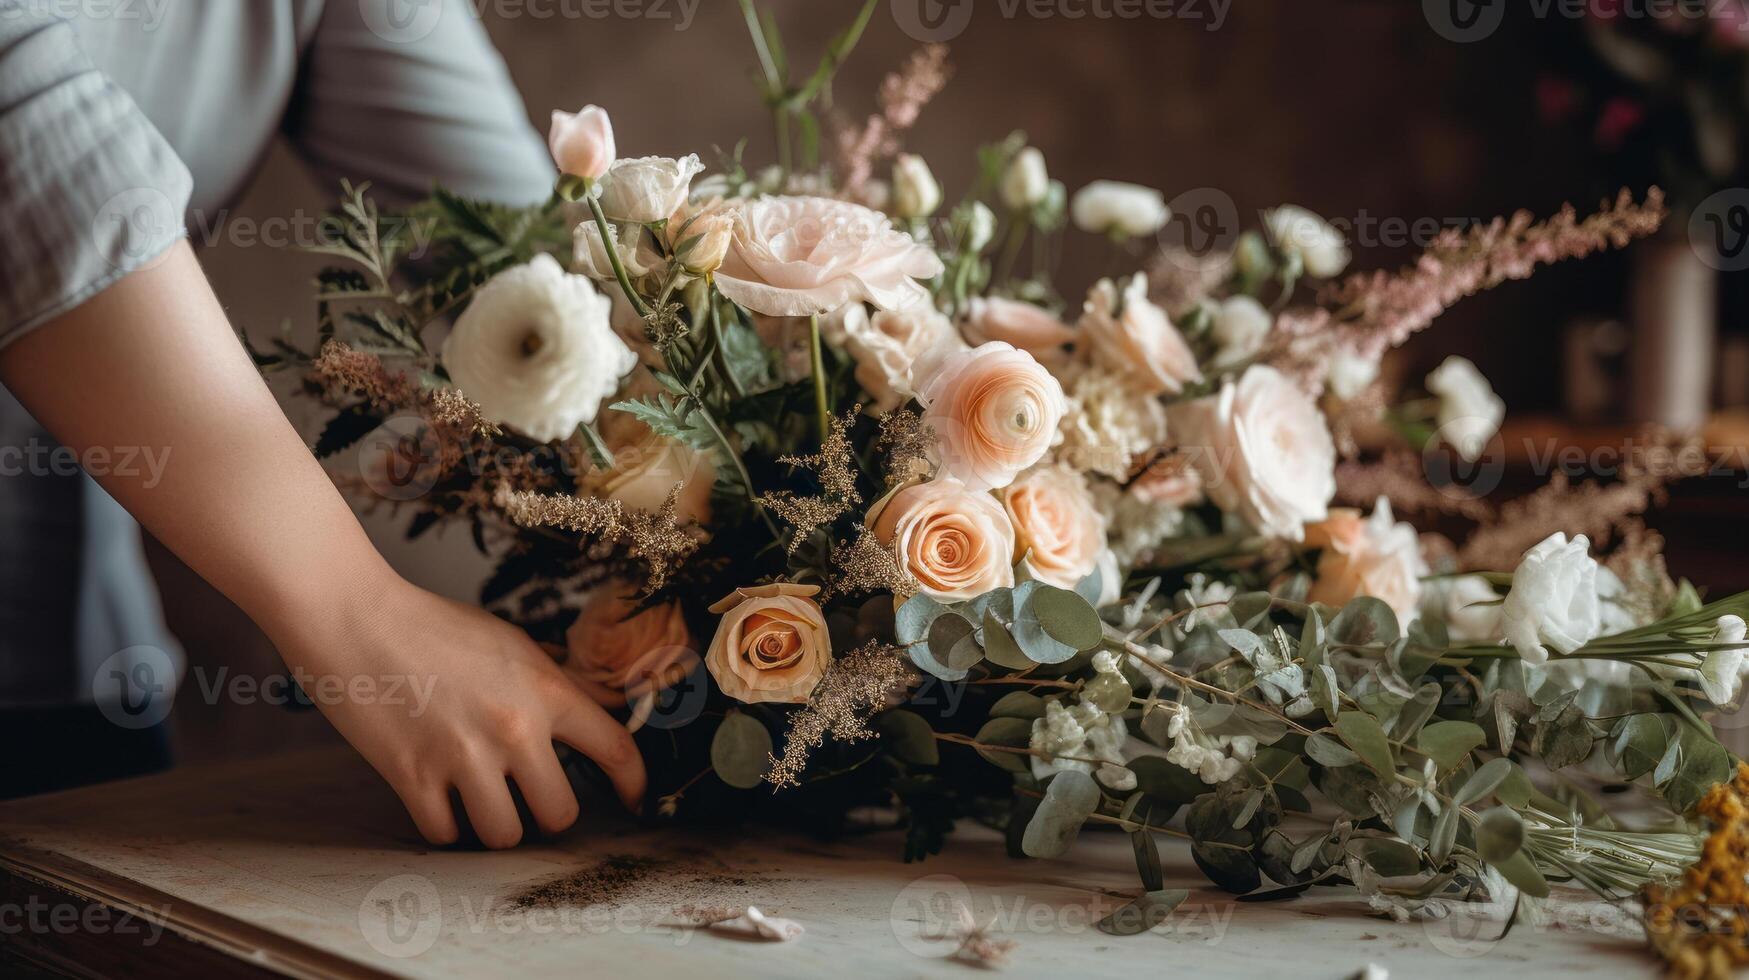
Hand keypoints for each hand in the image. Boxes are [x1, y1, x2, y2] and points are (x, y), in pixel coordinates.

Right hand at [270, 576, 644, 847]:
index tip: (634, 801)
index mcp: (545, 689)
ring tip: (479, 800)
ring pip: (505, 836)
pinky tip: (438, 799)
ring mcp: (464, 756)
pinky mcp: (413, 777)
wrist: (355, 617)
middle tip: (526, 797)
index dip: (634, 783)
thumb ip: (552, 677)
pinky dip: (444, 826)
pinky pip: (446, 835)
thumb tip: (593, 701)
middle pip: (560, 814)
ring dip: (495, 825)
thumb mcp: (509, 641)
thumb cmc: (430, 625)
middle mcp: (514, 727)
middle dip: (546, 812)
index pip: (615, 748)